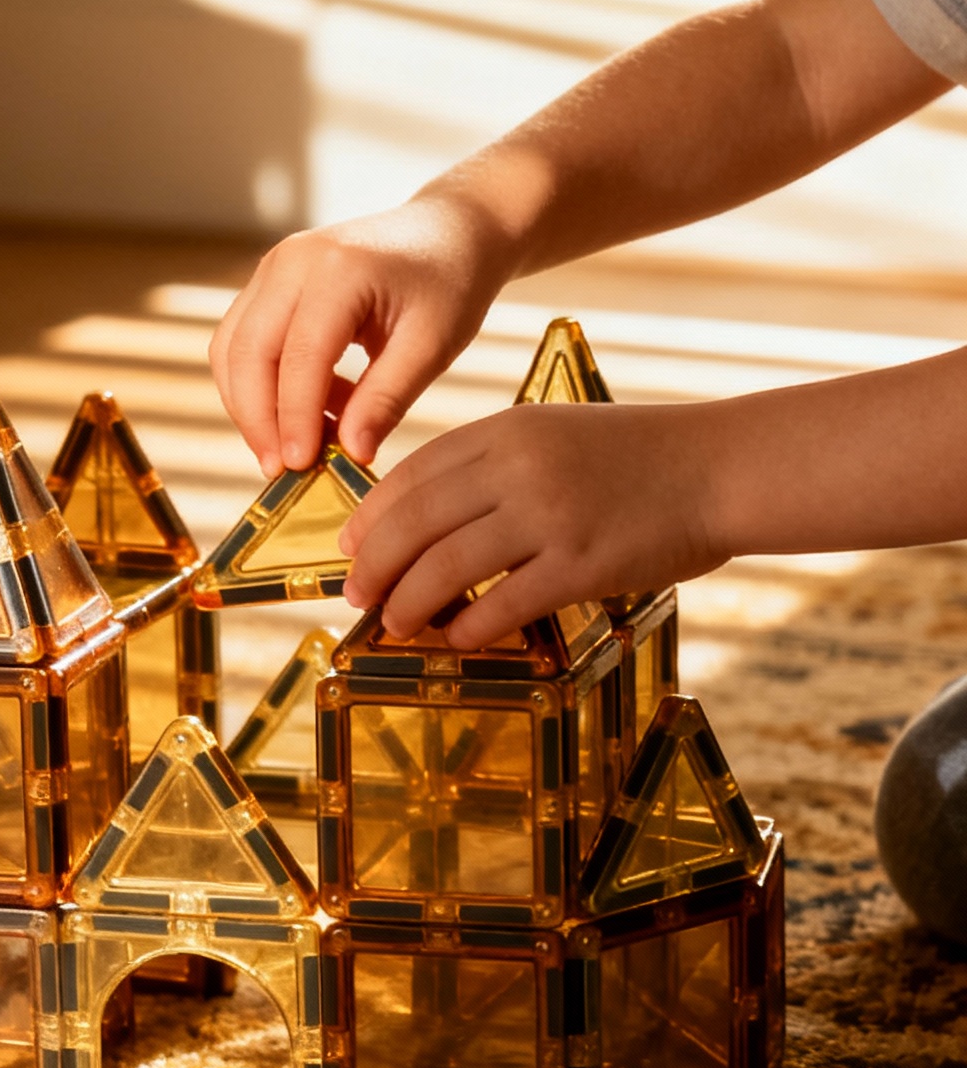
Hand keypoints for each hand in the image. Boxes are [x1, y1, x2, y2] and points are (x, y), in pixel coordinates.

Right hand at [210, 185, 506, 475]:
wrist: (447, 232)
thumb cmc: (449, 283)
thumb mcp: (432, 345)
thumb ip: (387, 399)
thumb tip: (351, 454)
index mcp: (338, 269)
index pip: (298, 356)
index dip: (294, 418)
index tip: (299, 468)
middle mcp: (291, 261)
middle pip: (247, 352)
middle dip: (258, 419)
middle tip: (282, 471)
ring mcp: (273, 267)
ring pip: (233, 349)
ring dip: (254, 405)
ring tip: (298, 446)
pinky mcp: (269, 282)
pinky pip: (244, 340)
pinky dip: (264, 384)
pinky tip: (311, 411)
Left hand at [338, 400, 722, 645]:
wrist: (717, 469)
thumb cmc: (637, 458)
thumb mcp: (554, 435)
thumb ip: (495, 466)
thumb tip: (429, 522)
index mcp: (508, 429)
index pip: (414, 474)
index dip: (372, 517)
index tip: (351, 547)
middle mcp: (520, 467)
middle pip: (416, 521)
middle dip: (374, 565)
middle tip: (355, 595)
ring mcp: (551, 515)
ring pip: (446, 565)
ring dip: (408, 602)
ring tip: (395, 623)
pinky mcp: (582, 564)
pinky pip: (504, 604)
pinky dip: (469, 628)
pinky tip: (458, 638)